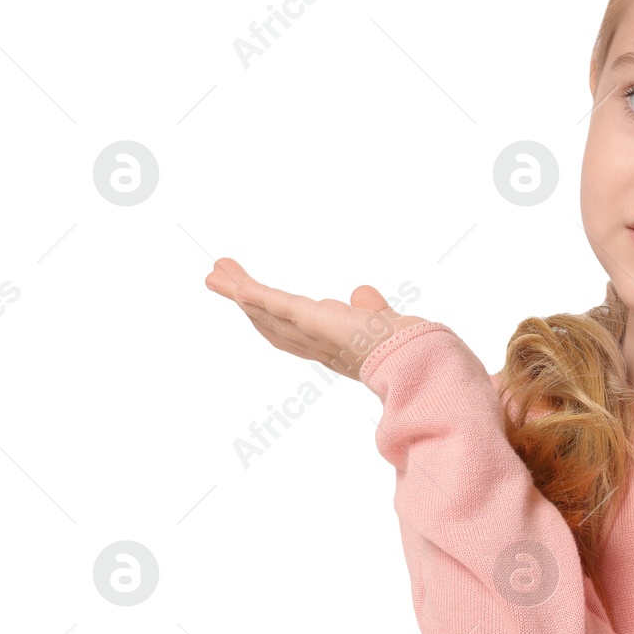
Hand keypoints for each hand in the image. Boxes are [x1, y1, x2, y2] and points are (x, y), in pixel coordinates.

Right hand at [204, 256, 427, 380]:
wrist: (417, 361)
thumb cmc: (408, 349)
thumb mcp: (382, 322)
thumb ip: (370, 308)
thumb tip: (362, 293)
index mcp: (330, 347)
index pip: (291, 329)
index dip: (267, 313)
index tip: (249, 296)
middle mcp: (315, 346)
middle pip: (268, 321)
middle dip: (243, 299)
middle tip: (216, 277)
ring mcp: (314, 335)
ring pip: (267, 311)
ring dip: (240, 291)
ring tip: (215, 272)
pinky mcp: (315, 322)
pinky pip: (280, 307)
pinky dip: (258, 295)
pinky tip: (237, 284)